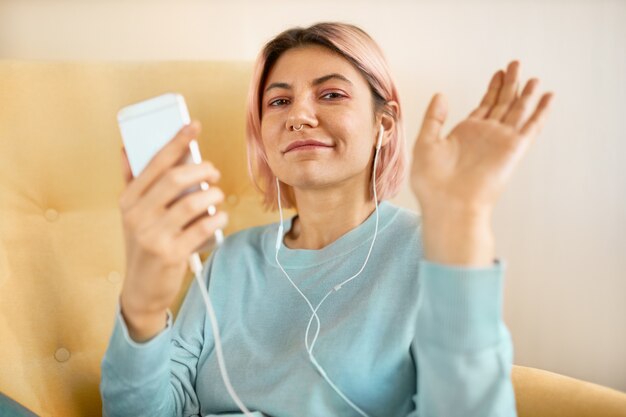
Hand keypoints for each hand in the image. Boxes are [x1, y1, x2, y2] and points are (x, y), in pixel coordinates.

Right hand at [118, 120, 227, 339]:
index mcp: (128, 200)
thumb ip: (132, 183)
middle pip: (176, 179)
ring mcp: (153, 236)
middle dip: (202, 170)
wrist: (141, 290)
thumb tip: (125, 149)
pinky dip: (218, 219)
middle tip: (213, 172)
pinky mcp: (172, 254)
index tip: (194, 125)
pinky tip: (220, 217)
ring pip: (193, 203)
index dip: (176, 141)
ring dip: (213, 195)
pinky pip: (203, 228)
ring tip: (217, 195)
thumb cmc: (142, 245)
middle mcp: (137, 215)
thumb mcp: (132, 215)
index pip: (154, 162)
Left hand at [410, 60, 554, 217]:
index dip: (493, 88)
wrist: (448, 204)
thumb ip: (434, 118)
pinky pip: (531, 126)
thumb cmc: (432, 182)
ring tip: (533, 78)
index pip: (484, 106)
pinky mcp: (514, 149)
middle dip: (510, 84)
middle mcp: (486, 135)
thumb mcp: (425, 143)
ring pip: (518, 111)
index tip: (499, 73)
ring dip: (527, 94)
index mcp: (466, 133)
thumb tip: (441, 95)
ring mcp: (501, 141)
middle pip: (502, 103)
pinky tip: (547, 97)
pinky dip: (541, 111)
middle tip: (516, 64)